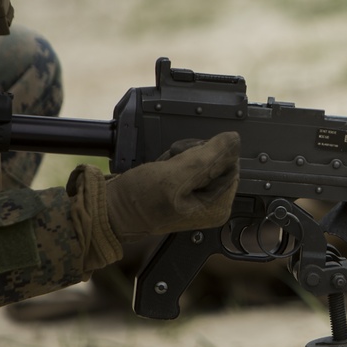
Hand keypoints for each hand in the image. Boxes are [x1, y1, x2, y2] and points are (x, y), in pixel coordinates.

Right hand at [106, 131, 239, 240]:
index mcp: (220, 207)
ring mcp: (200, 198)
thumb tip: (235, 139)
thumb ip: (209, 157)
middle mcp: (214, 204)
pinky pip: (189, 164)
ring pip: (202, 159)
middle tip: (172, 162)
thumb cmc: (140, 200)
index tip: (186, 158)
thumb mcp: (177, 175)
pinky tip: (163, 167)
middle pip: (217, 161)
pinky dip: (175, 160)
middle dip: (192, 155)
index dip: (208, 154)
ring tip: (165, 165)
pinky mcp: (186, 189)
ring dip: (182, 156)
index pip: (231, 164)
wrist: (111, 207)